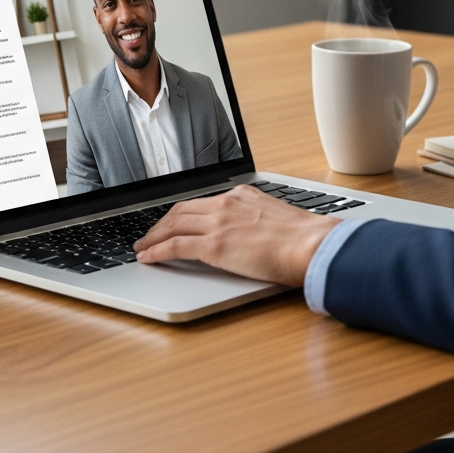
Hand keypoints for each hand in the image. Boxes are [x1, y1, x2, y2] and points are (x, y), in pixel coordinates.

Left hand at [133, 185, 338, 285]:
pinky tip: (148, 258)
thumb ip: (258, 221)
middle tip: (150, 235)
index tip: (174, 222)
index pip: (203, 202)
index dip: (183, 213)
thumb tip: (253, 236)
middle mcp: (227, 203)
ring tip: (143, 247)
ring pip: (173, 225)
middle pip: (182, 210)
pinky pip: (174, 247)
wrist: (310, 244)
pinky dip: (156, 251)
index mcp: (243, 194)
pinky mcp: (213, 246)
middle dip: (162, 223)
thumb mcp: (276, 217)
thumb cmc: (303, 238)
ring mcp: (218, 223)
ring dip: (153, 237)